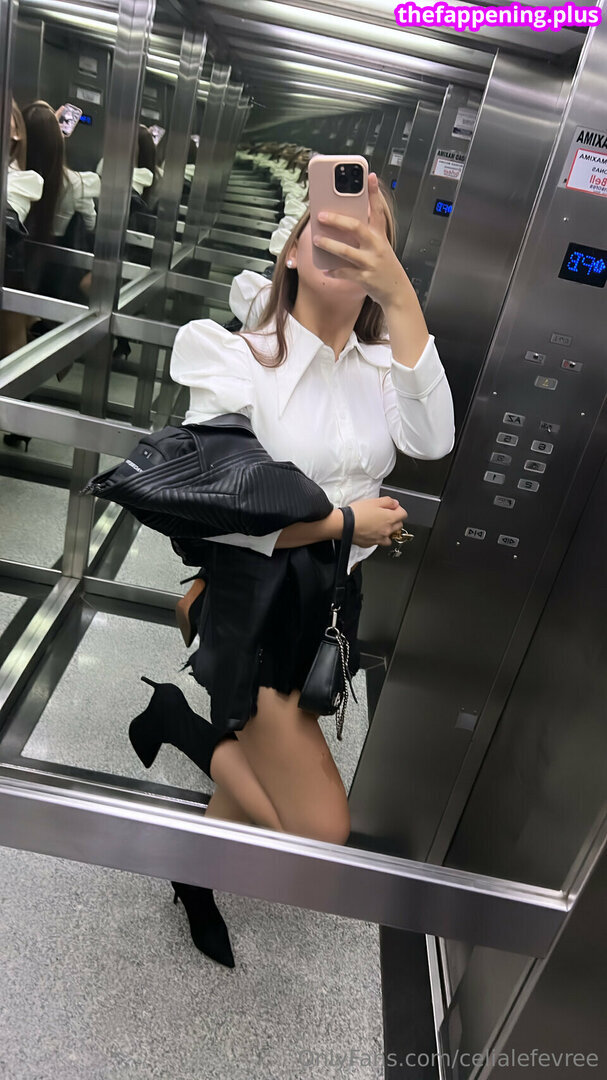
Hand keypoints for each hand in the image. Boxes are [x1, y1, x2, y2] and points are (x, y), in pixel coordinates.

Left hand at [312, 172, 409, 309]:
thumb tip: (342, 223)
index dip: (374, 193)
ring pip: (347, 251)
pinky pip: (345, 273)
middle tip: (321, 215)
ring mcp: (371, 262)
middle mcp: (376, 246)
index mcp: (380, 236)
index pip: (378, 210)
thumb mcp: (380, 246)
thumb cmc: (384, 266)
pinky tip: (324, 269)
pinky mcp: (365, 278)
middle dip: (338, 220)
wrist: (397, 291)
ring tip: (317, 239)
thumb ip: (365, 234)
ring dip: (329, 245)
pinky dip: (333, 271)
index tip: (369, 176)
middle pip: (356, 228)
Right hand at [349, 497, 408, 547]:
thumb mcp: (374, 501)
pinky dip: (378, 538)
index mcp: (390, 518)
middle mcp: (387, 530)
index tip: (392, 507)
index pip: (403, 514)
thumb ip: (388, 502)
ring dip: (388, 531)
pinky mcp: (371, 544)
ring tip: (379, 526)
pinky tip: (371, 532)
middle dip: (395, 519)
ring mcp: (379, 539)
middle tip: (385, 515)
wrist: (344, 525)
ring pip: (390, 536)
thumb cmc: (357, 513)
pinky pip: (379, 542)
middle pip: (399, 526)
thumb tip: (395, 504)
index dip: (398, 509)